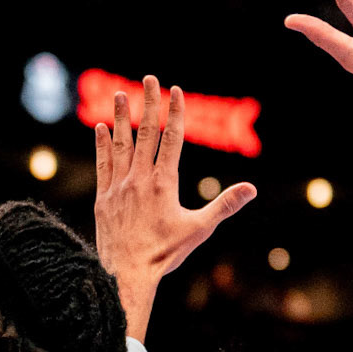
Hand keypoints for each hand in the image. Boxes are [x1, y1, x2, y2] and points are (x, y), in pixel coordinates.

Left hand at [94, 76, 256, 326]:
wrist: (126, 273)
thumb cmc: (165, 253)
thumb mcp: (199, 229)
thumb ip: (225, 205)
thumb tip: (252, 188)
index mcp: (164, 183)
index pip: (172, 139)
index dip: (175, 113)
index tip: (175, 90)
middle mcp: (139, 179)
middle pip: (146, 134)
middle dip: (149, 104)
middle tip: (150, 78)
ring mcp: (118, 186)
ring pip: (120, 144)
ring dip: (121, 117)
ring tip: (122, 94)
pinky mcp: (103, 197)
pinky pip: (103, 164)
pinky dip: (102, 144)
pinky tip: (100, 127)